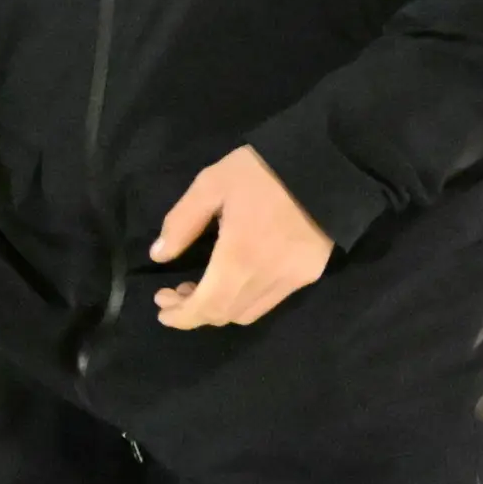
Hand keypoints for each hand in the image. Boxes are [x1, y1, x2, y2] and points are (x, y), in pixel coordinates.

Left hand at [151, 146, 330, 329]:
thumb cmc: (260, 172)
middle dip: (193, 313)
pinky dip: (243, 301)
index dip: (182, 316)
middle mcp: (267, 278)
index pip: (208, 306)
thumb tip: (159, 255)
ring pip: (248, 313)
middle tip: (171, 295)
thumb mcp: (210, 184)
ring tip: (195, 289)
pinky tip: (230, 282)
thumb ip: (182, 222)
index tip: (160, 311)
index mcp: (240, 256)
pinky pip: (270, 301)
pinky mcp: (308, 276)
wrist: (323, 167)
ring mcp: (292, 280)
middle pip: (226, 315)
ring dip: (218, 309)